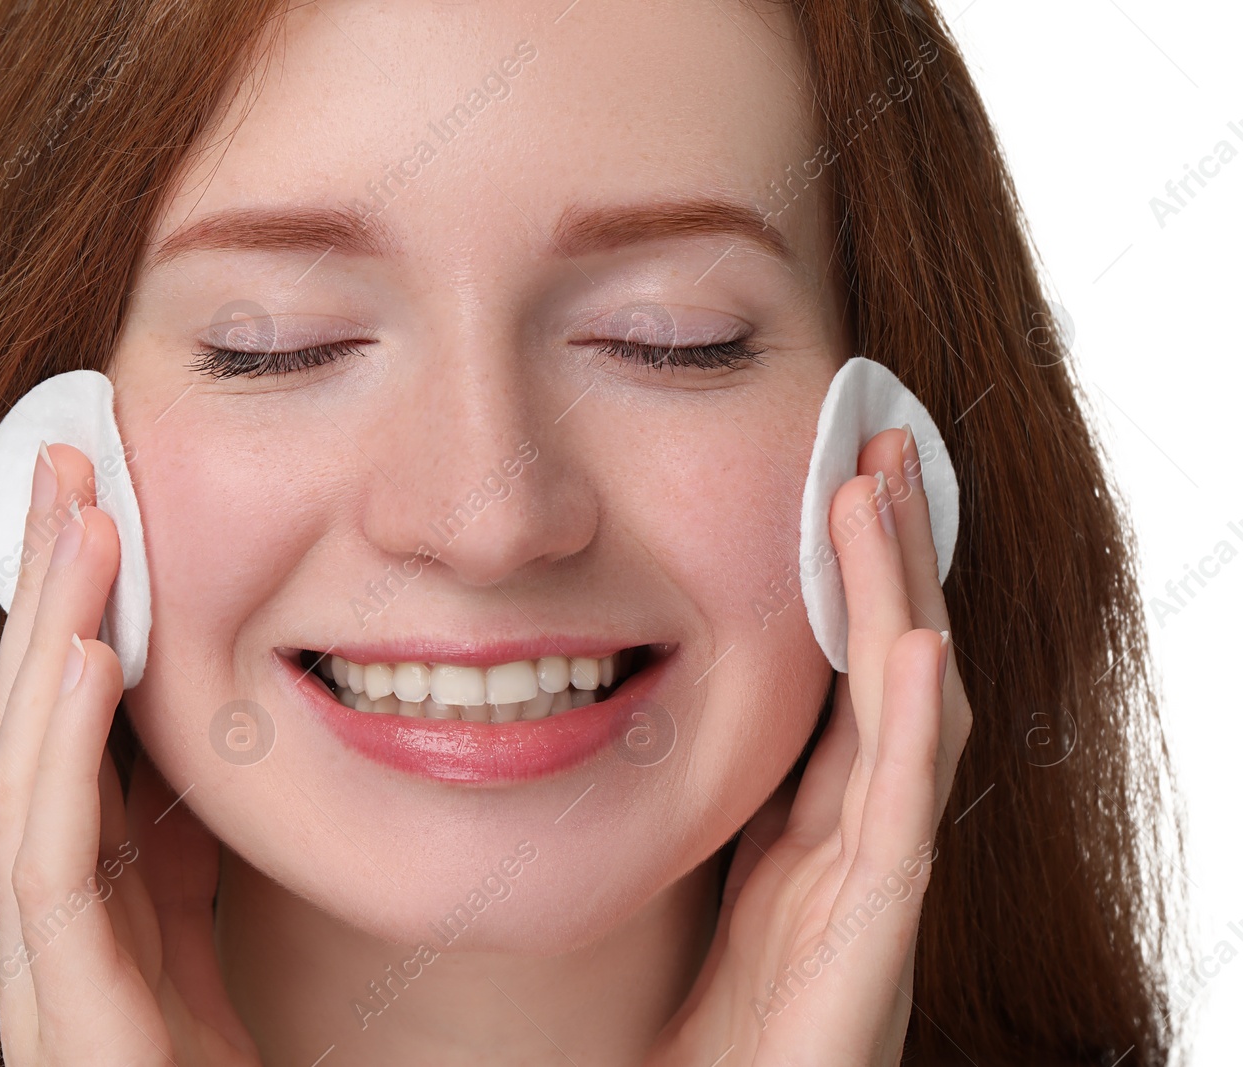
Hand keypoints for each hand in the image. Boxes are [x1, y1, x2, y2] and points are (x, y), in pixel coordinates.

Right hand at [0, 443, 260, 1065]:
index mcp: (67, 869)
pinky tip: (84, 658)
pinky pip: (48, 857)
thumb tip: (183, 723)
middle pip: (18, 714)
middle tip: (65, 466)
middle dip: (40, 587)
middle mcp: (33, 899)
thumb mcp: (192, 908)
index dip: (57, 600)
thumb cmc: (193, 1052)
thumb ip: (171, 827)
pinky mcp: (64, 1002)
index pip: (46, 710)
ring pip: (14, 764)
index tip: (86, 492)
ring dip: (44, 634)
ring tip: (81, 530)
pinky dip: (60, 749)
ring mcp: (36, 950)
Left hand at [647, 427, 972, 1065]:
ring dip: (900, 604)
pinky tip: (913, 645)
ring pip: (906, 723)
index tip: (836, 483)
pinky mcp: (866, 946)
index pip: (842, 683)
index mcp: (810, 831)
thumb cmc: (702, 1036)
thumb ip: (702, 805)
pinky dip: (908, 730)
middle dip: (890, 562)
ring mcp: (870, 893)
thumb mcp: (698, 888)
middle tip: (875, 449)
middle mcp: (854, 847)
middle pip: (885, 678)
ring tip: (884, 499)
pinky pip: (899, 826)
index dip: (849, 583)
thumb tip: (633, 696)